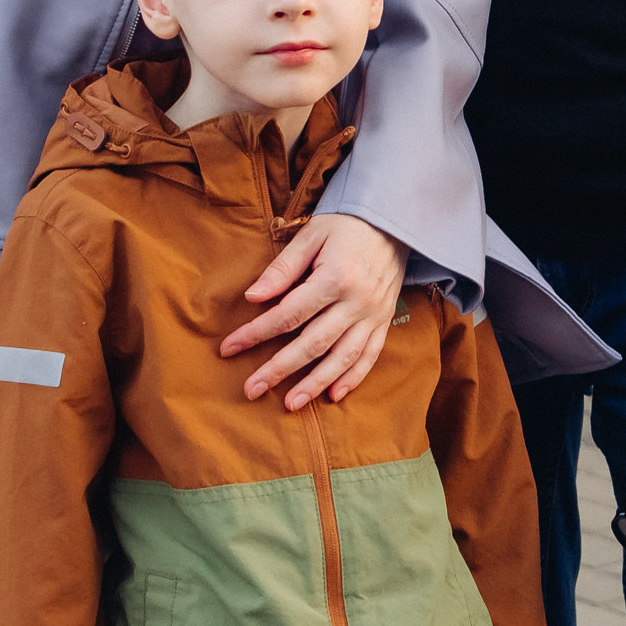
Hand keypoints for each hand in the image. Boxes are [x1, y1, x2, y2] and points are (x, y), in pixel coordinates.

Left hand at [220, 211, 406, 409]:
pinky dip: (353, 378)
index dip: (256, 333)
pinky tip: (333, 395)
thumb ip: (283, 268)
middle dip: (279, 369)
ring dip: (315, 384)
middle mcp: (356, 302)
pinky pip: (370, 356)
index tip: (229, 348)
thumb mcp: (312, 235)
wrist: (395, 221)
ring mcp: (374, 315)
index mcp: (335, 277)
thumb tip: (253, 297)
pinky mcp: (385, 321)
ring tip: (290, 404)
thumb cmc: (347, 225)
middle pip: (313, 343)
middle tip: (251, 389)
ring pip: (342, 357)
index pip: (288, 314)